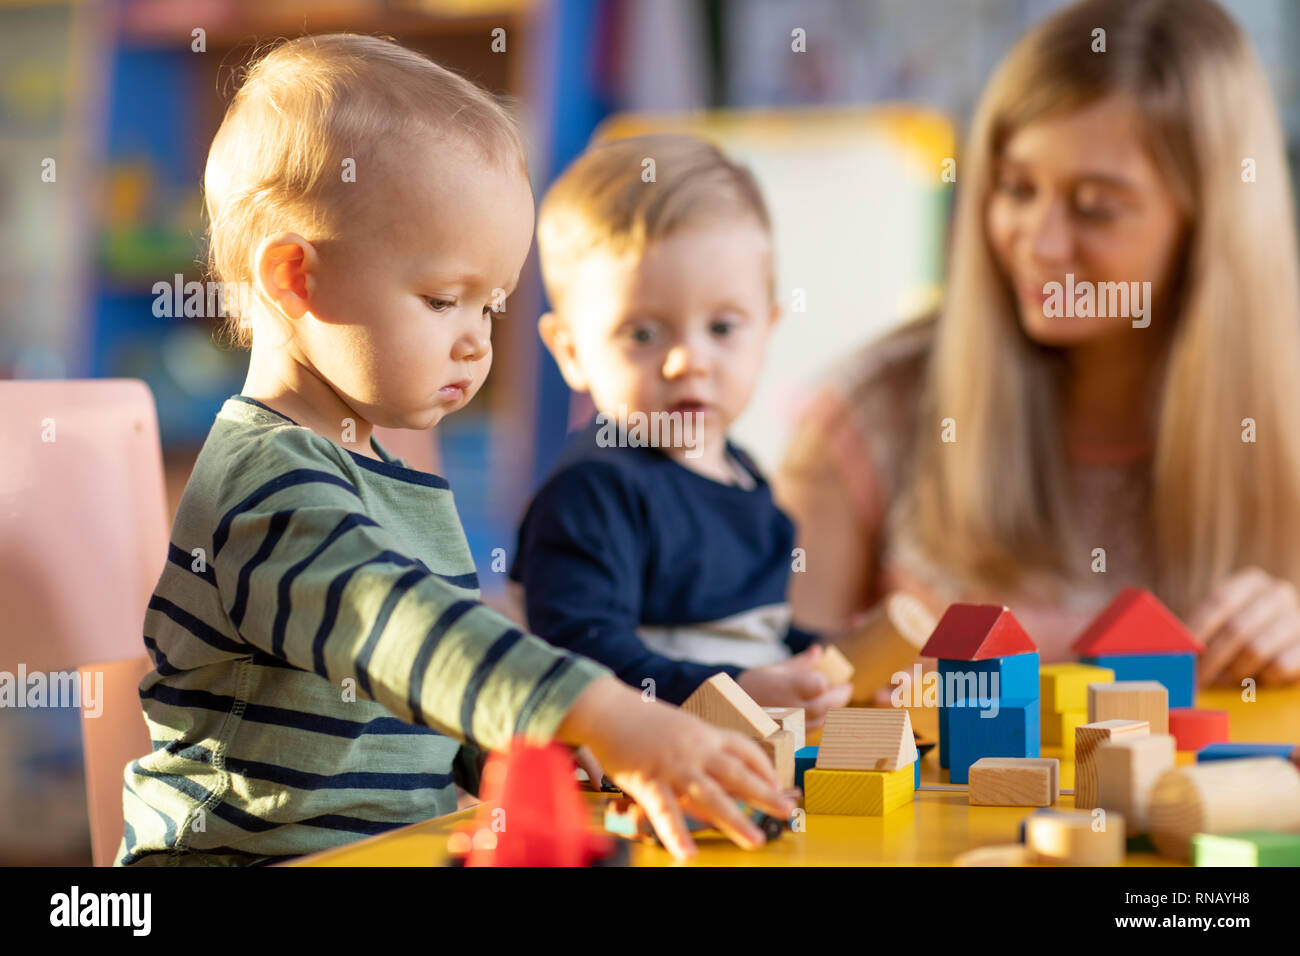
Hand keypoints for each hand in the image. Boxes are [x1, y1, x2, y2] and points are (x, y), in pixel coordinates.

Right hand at [556, 676, 795, 859]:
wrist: (606, 708)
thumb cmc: (641, 720)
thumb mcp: (681, 728)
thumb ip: (702, 751)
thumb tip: (721, 778)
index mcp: (704, 734)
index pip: (746, 749)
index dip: (766, 768)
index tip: (780, 786)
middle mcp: (695, 749)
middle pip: (738, 774)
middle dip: (765, 794)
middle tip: (787, 810)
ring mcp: (673, 765)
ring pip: (710, 795)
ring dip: (735, 819)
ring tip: (755, 839)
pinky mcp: (648, 780)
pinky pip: (665, 810)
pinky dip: (676, 833)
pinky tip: (687, 853)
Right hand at [737, 645, 853, 727]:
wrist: (733, 711)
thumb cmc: (753, 686)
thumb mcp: (775, 669)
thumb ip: (800, 663)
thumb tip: (819, 650)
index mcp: (787, 686)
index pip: (819, 684)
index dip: (825, 681)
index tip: (827, 678)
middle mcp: (791, 707)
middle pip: (826, 705)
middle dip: (841, 696)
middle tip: (847, 688)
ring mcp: (791, 724)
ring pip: (823, 719)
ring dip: (833, 709)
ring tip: (837, 699)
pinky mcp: (791, 736)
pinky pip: (814, 729)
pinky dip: (822, 720)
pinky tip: (823, 712)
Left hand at [1189, 568, 1299, 685]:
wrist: (1281, 647)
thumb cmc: (1238, 636)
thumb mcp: (1219, 624)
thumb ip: (1198, 631)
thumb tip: (1172, 649)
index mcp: (1250, 581)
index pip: (1219, 601)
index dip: (1198, 629)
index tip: (1183, 653)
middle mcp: (1277, 594)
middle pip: (1237, 628)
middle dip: (1212, 659)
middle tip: (1198, 679)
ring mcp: (1297, 618)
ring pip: (1257, 649)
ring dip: (1235, 670)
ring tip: (1226, 679)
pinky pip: (1280, 666)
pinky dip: (1262, 677)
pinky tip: (1257, 678)